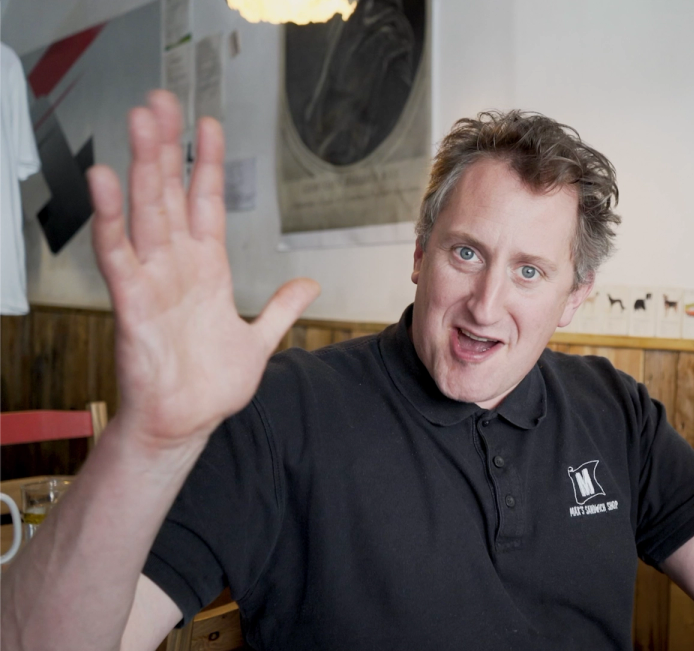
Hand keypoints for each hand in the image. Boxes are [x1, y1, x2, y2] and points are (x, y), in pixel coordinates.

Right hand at [87, 91, 318, 450]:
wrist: (185, 425)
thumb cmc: (210, 385)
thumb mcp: (260, 340)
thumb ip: (281, 308)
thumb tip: (309, 284)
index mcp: (207, 269)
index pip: (205, 203)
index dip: (207, 164)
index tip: (208, 125)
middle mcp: (177, 266)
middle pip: (170, 194)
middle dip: (167, 147)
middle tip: (161, 101)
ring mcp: (153, 280)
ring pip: (145, 210)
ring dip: (141, 165)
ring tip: (140, 121)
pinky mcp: (132, 302)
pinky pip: (119, 253)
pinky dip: (111, 217)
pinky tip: (105, 180)